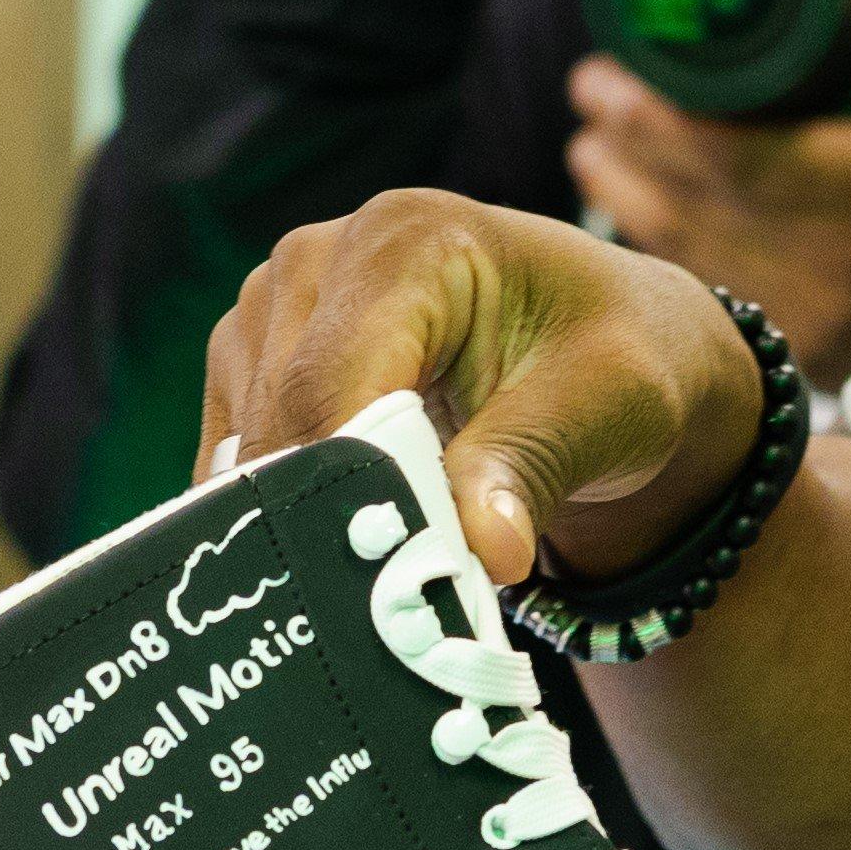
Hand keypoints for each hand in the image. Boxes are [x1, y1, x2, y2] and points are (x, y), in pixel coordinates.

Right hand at [200, 193, 760, 591]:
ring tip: (376, 588)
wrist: (603, 347)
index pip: (330, 381)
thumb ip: (531, 465)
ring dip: (303, 526)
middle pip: (280, 420)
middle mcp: (318, 257)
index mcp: (406, 238)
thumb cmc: (613, 359)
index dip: (345, 488)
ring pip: (248, 451)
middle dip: (327, 519)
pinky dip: (281, 521)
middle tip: (382, 611)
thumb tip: (484, 553)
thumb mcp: (606, 407)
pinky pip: (236, 465)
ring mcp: (274, 308)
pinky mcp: (253, 364)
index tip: (379, 579)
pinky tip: (336, 562)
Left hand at [568, 0, 850, 385]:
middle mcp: (842, 261)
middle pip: (693, 208)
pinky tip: (642, 212)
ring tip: (594, 150)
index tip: (605, 81)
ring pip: (692, 258)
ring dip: (627, 202)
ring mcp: (823, 318)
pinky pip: (718, 296)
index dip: (653, 124)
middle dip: (623, 153)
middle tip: (589, 100)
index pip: (733, 157)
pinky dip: (670, 252)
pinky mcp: (813, 354)